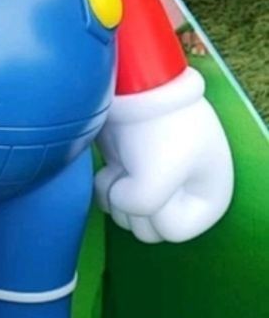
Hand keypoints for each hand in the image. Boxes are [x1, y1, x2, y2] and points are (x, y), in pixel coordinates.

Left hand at [96, 68, 232, 243]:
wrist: (138, 84)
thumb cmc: (158, 128)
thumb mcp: (155, 178)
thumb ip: (140, 208)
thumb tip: (117, 199)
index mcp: (211, 199)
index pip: (172, 232)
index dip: (157, 208)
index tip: (160, 175)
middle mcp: (188, 197)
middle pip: (148, 231)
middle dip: (133, 202)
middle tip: (138, 168)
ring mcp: (160, 187)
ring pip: (127, 219)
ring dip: (118, 192)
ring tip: (129, 161)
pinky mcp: (134, 175)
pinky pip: (113, 203)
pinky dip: (107, 186)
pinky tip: (114, 164)